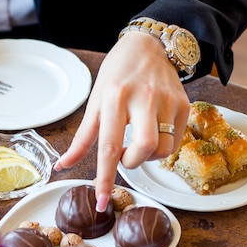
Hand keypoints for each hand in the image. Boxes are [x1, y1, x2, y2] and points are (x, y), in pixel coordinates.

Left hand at [56, 32, 189, 209]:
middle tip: (125, 156)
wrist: (149, 45)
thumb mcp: (95, 101)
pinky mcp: (184, 104)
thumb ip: (82, 137)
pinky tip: (154, 132)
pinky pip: (177, 140)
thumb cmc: (117, 74)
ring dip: (148, 157)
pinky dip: (163, 145)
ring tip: (139, 143)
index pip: (108, 146)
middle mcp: (143, 98)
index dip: (105, 177)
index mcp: (115, 97)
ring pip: (164, 149)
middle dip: (132, 163)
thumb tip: (63, 165)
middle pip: (144, 149)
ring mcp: (167, 101)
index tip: (102, 201)